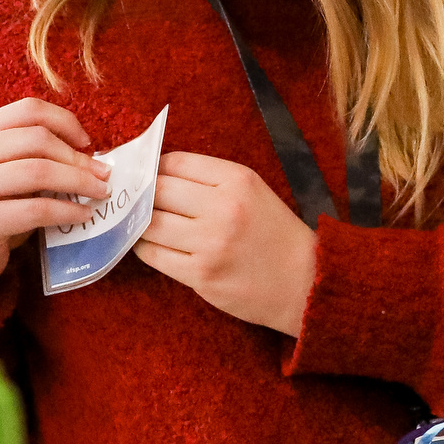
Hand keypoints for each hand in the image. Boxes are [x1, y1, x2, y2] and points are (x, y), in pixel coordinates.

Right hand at [0, 99, 106, 325]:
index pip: (27, 110)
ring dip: (80, 181)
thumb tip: (89, 155)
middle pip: (38, 139)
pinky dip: (68, 210)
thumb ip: (28, 157)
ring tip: (101, 192)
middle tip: (104, 174)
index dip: (65, 121)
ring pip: (40, 171)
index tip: (86, 142)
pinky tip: (84, 215)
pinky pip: (37, 209)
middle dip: (78, 157)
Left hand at [136, 152, 318, 336]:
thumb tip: (157, 176)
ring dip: (140, 224)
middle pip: (157, 191)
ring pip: (149, 224)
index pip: (175, 162)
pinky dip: (147, 249)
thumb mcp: (253, 192)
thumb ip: (211, 181)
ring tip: (144, 225)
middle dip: (143, 195)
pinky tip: (154, 246)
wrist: (305, 282)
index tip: (150, 177)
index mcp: (237, 180)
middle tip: (138, 201)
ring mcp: (211, 243)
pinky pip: (154, 256)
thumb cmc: (275, 234)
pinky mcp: (201, 275)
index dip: (155, 169)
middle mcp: (223, 208)